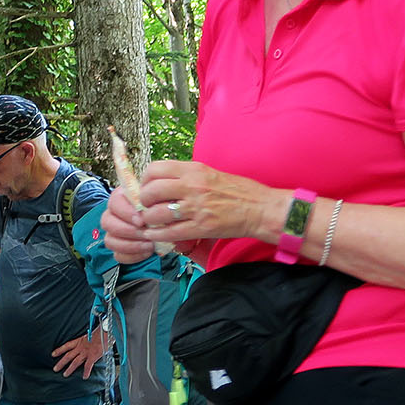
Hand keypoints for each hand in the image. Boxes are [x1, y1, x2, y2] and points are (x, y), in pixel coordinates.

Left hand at [51, 327, 109, 377]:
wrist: (106, 331)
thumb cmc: (100, 332)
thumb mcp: (91, 334)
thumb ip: (88, 340)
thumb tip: (88, 342)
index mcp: (80, 341)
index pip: (66, 346)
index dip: (59, 350)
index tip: (53, 354)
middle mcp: (81, 347)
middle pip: (68, 356)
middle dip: (61, 363)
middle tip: (55, 369)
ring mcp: (86, 352)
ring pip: (75, 362)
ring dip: (69, 369)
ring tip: (65, 375)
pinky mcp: (93, 356)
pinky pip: (88, 366)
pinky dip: (86, 372)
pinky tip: (84, 377)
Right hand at [98, 194, 156, 263]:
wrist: (169, 223)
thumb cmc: (162, 207)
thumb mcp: (160, 198)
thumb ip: (153, 199)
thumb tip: (149, 204)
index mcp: (121, 197)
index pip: (114, 202)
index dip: (126, 213)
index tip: (141, 221)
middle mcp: (113, 214)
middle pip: (106, 222)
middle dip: (128, 231)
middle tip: (146, 234)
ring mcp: (114, 233)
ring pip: (109, 240)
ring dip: (130, 245)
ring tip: (149, 244)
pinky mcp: (119, 248)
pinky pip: (118, 255)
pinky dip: (132, 256)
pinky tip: (147, 252)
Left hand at [136, 159, 273, 247]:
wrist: (261, 208)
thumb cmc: (239, 191)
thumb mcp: (210, 173)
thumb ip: (187, 176)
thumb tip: (163, 182)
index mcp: (194, 170)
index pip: (155, 169)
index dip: (145, 180)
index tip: (146, 187)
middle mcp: (192, 186)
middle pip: (151, 191)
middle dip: (144, 201)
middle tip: (146, 206)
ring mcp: (196, 207)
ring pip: (156, 213)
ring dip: (149, 220)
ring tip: (150, 222)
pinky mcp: (201, 227)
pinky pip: (169, 232)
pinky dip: (157, 235)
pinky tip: (154, 235)